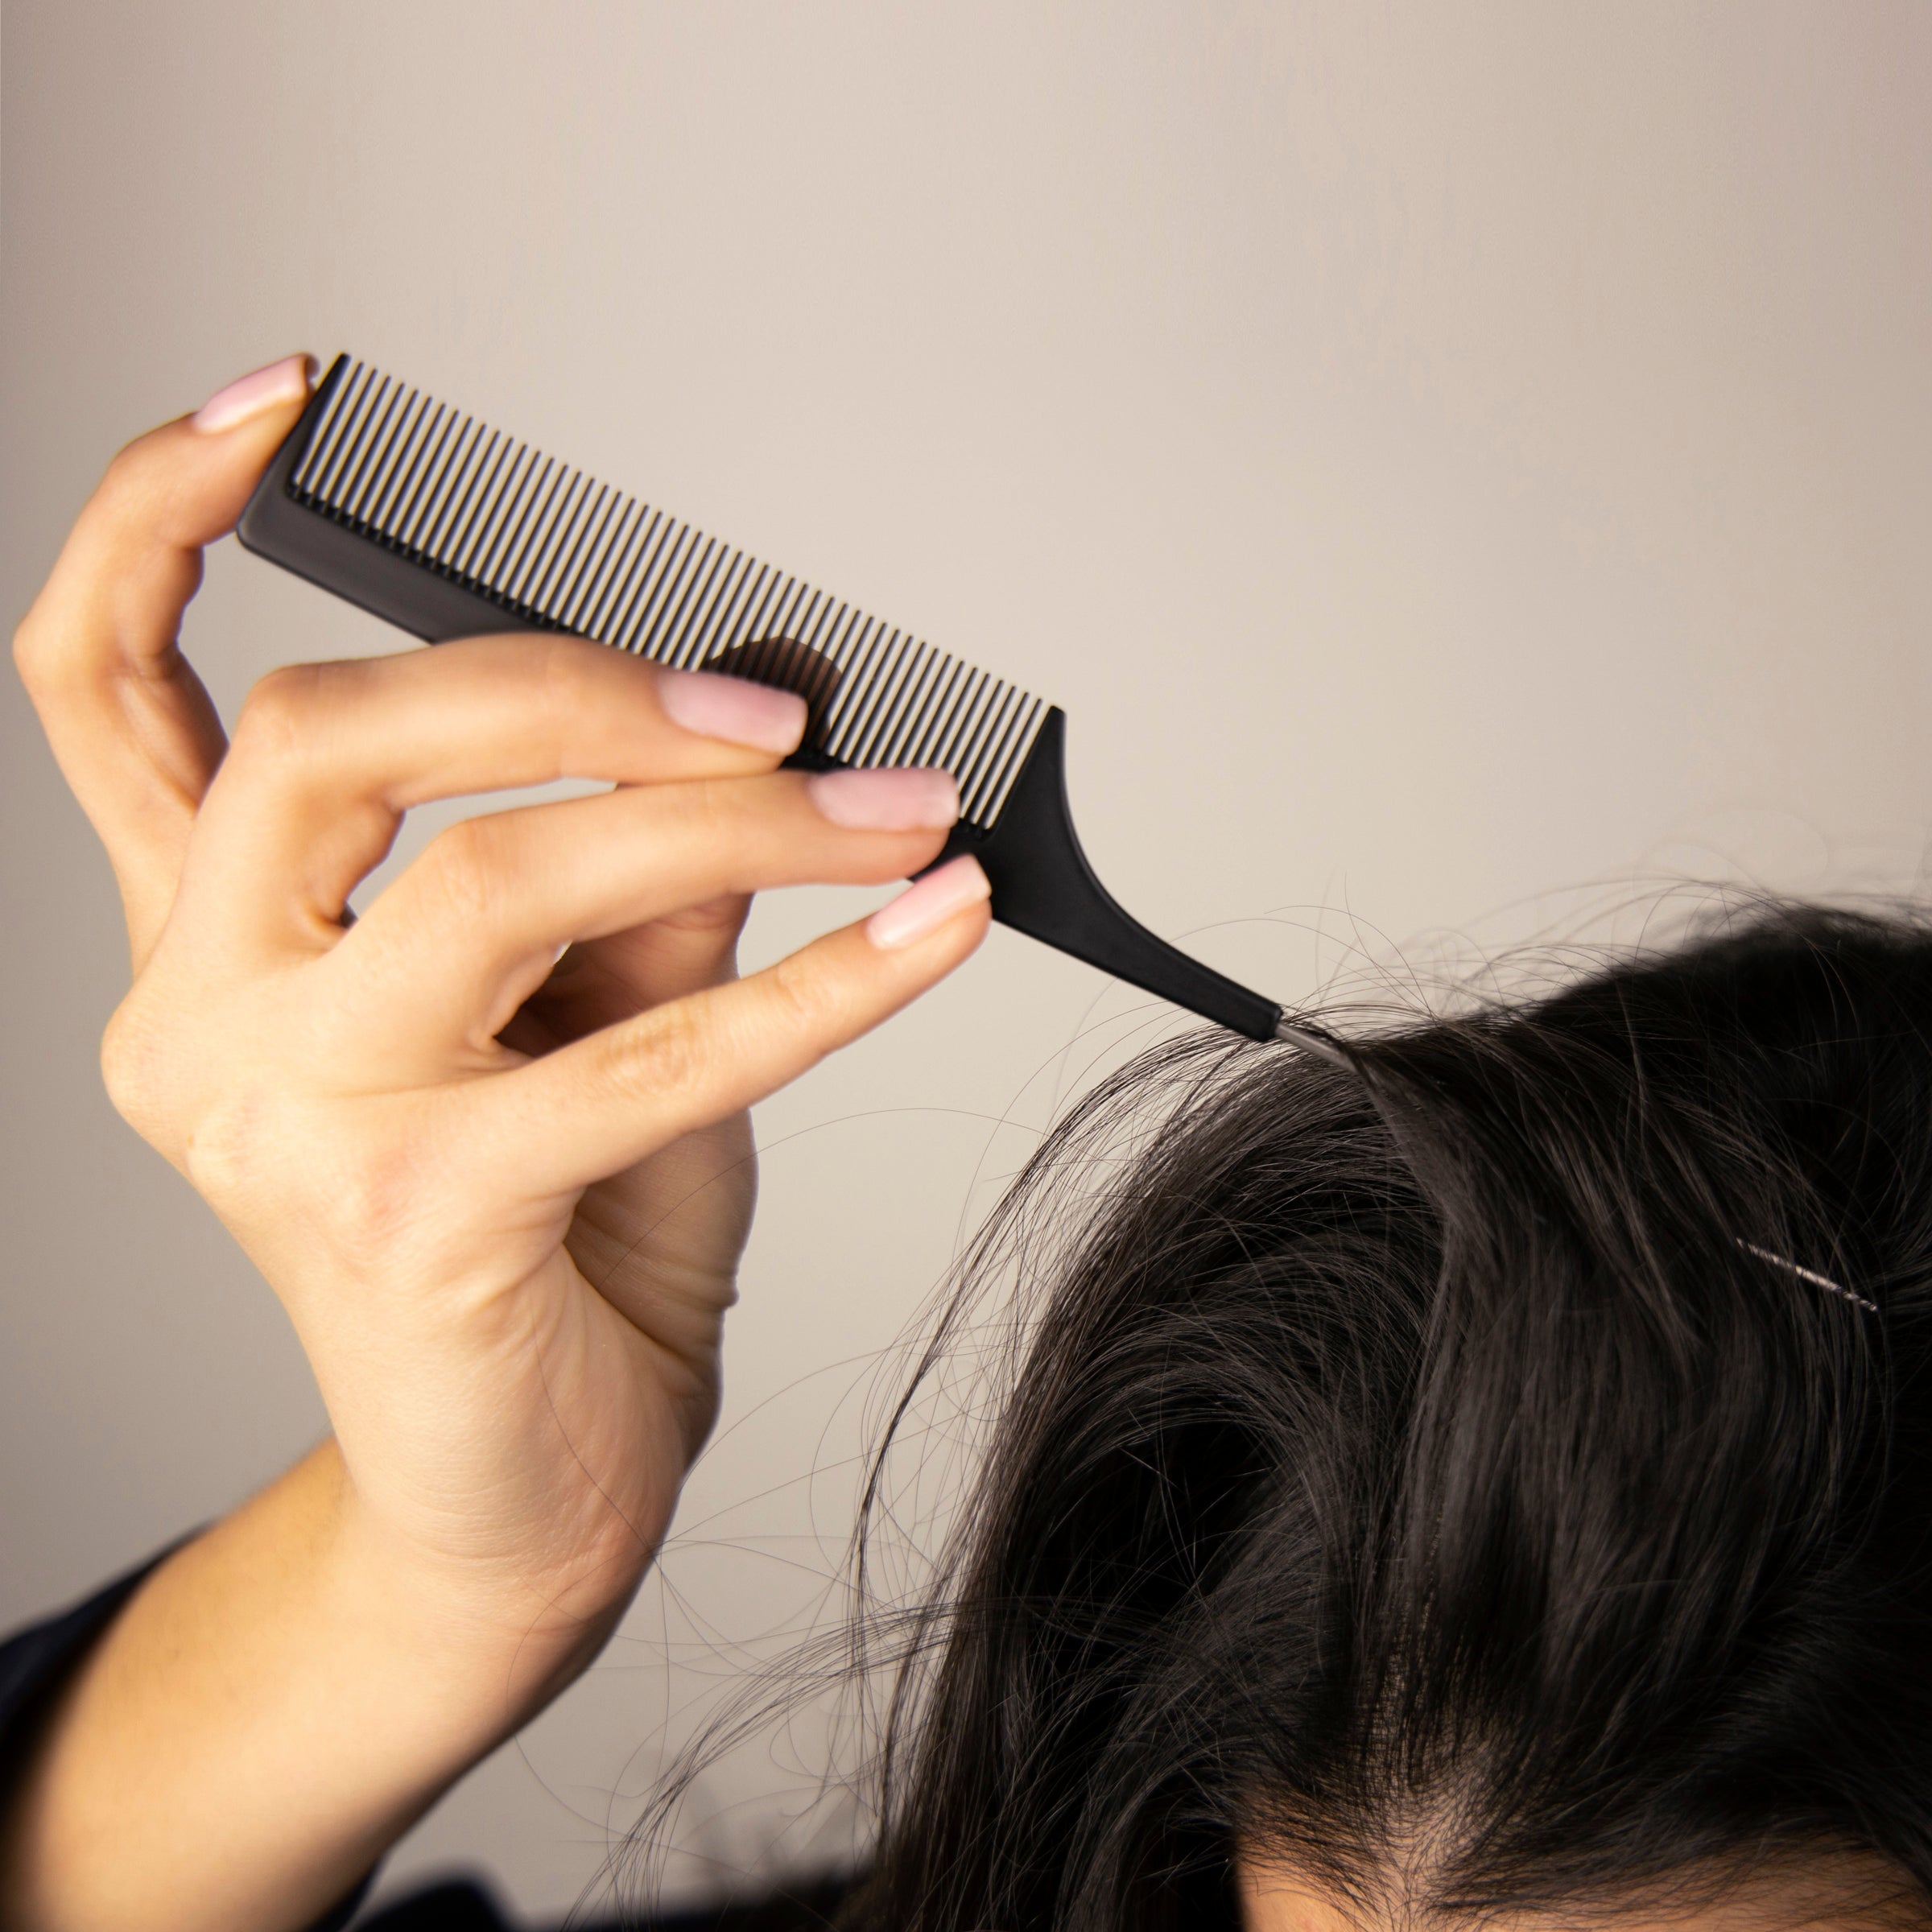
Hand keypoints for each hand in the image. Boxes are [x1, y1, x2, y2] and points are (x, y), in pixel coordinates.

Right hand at [3, 354, 990, 1931]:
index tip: (285, 395)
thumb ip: (635, 864)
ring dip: (731, 821)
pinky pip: (647, 1057)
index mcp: (207, 938)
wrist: (527, 1483)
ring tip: (889, 812)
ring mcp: (288, 1124)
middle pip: (332, 740)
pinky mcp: (416, 1222)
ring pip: (496, 879)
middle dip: (569, 681)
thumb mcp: (589, 1013)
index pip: (100, 686)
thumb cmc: (553, 1242)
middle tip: (763, 704)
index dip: (157, 511)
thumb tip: (761, 692)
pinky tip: (931, 928)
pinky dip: (821, 981)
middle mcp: (205, 1015)